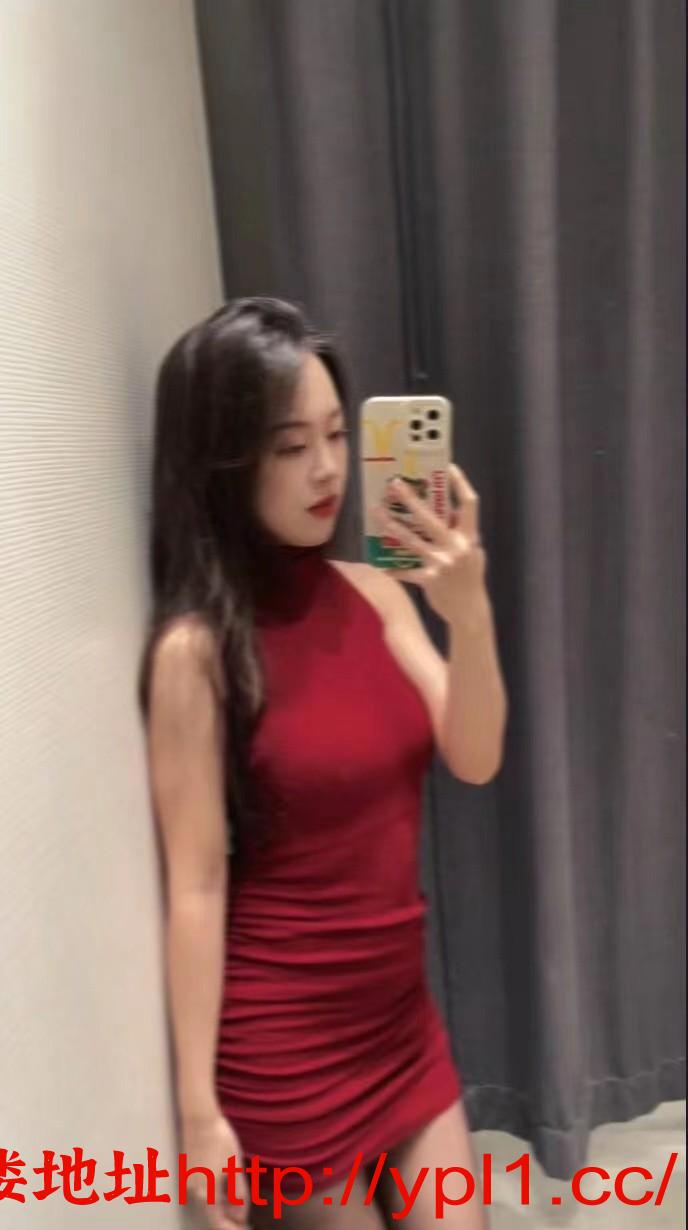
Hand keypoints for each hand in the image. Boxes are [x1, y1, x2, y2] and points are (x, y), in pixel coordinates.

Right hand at [182, 1113, 252, 1229]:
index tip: (245, 1228)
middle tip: (244, 1219)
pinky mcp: (186, 1173)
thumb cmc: (221, 1142)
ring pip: (206, 1203)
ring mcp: (188, 1183)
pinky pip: (201, 1191)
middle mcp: (194, 1194)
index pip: (218, 1224)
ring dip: (221, 1207)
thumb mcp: (235, 1168)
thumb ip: (238, 1194)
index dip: (232, 1229)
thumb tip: (240, 1217)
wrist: (199, 1119)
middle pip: (212, 1214)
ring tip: (237, 1205)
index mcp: (207, 1195)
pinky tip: (225, 1189)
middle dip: (229, 1219)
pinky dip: (214, 1195)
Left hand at [372, 463, 487, 624]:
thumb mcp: (473, 552)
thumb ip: (462, 532)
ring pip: (412, 541)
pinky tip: (378, 565)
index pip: (469, 504)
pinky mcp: (429, 579)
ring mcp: (442, 563)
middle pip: (431, 517)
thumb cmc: (470, 578)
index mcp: (469, 537)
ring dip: (392, 526)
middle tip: (395, 484)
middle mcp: (456, 547)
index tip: (448, 466)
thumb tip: (449, 510)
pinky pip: (406, 571)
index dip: (460, 484)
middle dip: (411, 500)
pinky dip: (393, 569)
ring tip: (377, 513)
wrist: (470, 611)